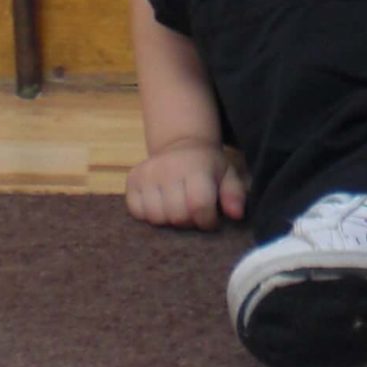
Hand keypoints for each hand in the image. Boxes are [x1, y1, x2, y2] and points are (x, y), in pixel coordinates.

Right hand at [127, 140, 246, 228]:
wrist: (180, 144)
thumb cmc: (208, 165)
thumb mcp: (227, 175)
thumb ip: (234, 194)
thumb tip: (235, 215)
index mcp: (196, 167)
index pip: (199, 205)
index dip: (207, 220)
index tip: (210, 219)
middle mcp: (168, 168)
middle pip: (177, 215)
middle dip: (189, 222)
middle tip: (194, 214)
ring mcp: (146, 174)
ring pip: (155, 217)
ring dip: (169, 220)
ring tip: (178, 209)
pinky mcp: (131, 179)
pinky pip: (136, 211)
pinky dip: (149, 215)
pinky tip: (161, 205)